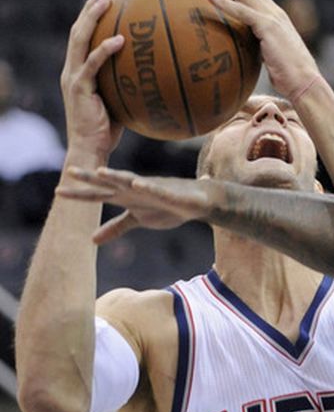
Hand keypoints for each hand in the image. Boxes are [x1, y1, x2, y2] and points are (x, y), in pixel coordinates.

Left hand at [56, 167, 216, 243]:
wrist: (197, 202)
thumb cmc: (167, 207)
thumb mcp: (137, 220)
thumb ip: (115, 227)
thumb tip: (91, 240)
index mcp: (126, 197)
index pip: (98, 195)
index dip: (79, 194)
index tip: (58, 192)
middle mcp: (135, 189)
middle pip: (109, 183)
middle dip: (90, 178)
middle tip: (70, 172)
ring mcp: (152, 188)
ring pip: (131, 181)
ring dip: (116, 176)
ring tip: (101, 172)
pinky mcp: (169, 192)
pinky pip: (157, 189)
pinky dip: (148, 187)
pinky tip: (138, 183)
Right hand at [60, 0, 124, 163]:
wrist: (91, 150)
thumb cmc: (108, 132)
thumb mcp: (120, 104)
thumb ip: (129, 88)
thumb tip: (157, 80)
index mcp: (79, 73)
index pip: (83, 39)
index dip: (91, 18)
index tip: (105, 2)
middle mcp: (72, 71)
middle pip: (78, 31)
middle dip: (90, 9)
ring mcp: (73, 78)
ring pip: (79, 40)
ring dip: (92, 17)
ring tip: (106, 1)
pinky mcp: (78, 88)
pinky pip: (92, 64)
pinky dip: (104, 50)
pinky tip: (119, 39)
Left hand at [199, 0, 319, 98]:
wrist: (305, 83)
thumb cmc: (290, 79)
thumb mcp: (273, 60)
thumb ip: (261, 50)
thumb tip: (246, 55)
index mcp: (276, 19)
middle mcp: (275, 13)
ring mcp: (272, 18)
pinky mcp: (268, 28)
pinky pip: (241, 10)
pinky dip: (223, 1)